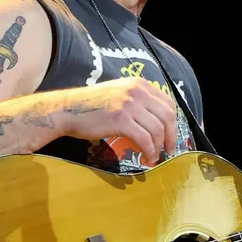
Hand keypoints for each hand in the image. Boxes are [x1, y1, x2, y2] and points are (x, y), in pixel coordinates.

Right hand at [55, 77, 177, 164]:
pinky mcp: (121, 120)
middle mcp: (137, 91)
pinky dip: (149, 151)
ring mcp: (129, 104)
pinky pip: (144, 138)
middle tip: (169, 150)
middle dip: (171, 136)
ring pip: (157, 129)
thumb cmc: (92, 106)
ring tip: (154, 157)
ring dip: (159, 146)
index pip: (168, 103)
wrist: (68, 110)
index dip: (173, 122)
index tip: (171, 136)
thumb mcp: (119, 94)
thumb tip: (156, 121)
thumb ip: (138, 102)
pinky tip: (146, 158)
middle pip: (167, 116)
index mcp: (139, 84)